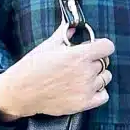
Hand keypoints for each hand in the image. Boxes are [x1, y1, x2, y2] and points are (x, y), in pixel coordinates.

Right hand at [0, 24, 114, 118]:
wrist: (22, 91)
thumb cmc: (33, 67)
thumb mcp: (48, 45)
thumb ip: (64, 34)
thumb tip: (73, 26)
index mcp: (79, 55)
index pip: (107, 46)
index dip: (102, 45)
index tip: (96, 47)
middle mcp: (86, 72)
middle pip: (105, 62)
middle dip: (96, 59)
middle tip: (83, 62)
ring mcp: (86, 89)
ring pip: (105, 78)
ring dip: (97, 75)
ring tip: (83, 75)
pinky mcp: (84, 103)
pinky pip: (104, 96)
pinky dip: (99, 91)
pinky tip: (88, 88)